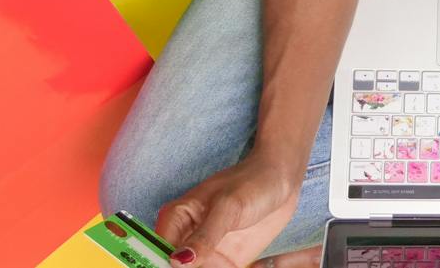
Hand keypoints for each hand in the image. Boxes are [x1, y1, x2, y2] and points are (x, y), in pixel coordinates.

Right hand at [154, 153, 300, 266]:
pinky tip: (239, 266)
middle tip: (212, 264)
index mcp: (175, 218)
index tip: (187, 265)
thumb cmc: (252, 181)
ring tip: (225, 263)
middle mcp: (185, 238)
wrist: (282, 180)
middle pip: (173, 266)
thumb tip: (176, 261)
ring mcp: (204, 252)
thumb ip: (204, 236)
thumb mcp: (228, 207)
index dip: (161, 265)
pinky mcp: (224, 261)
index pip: (157, 251)